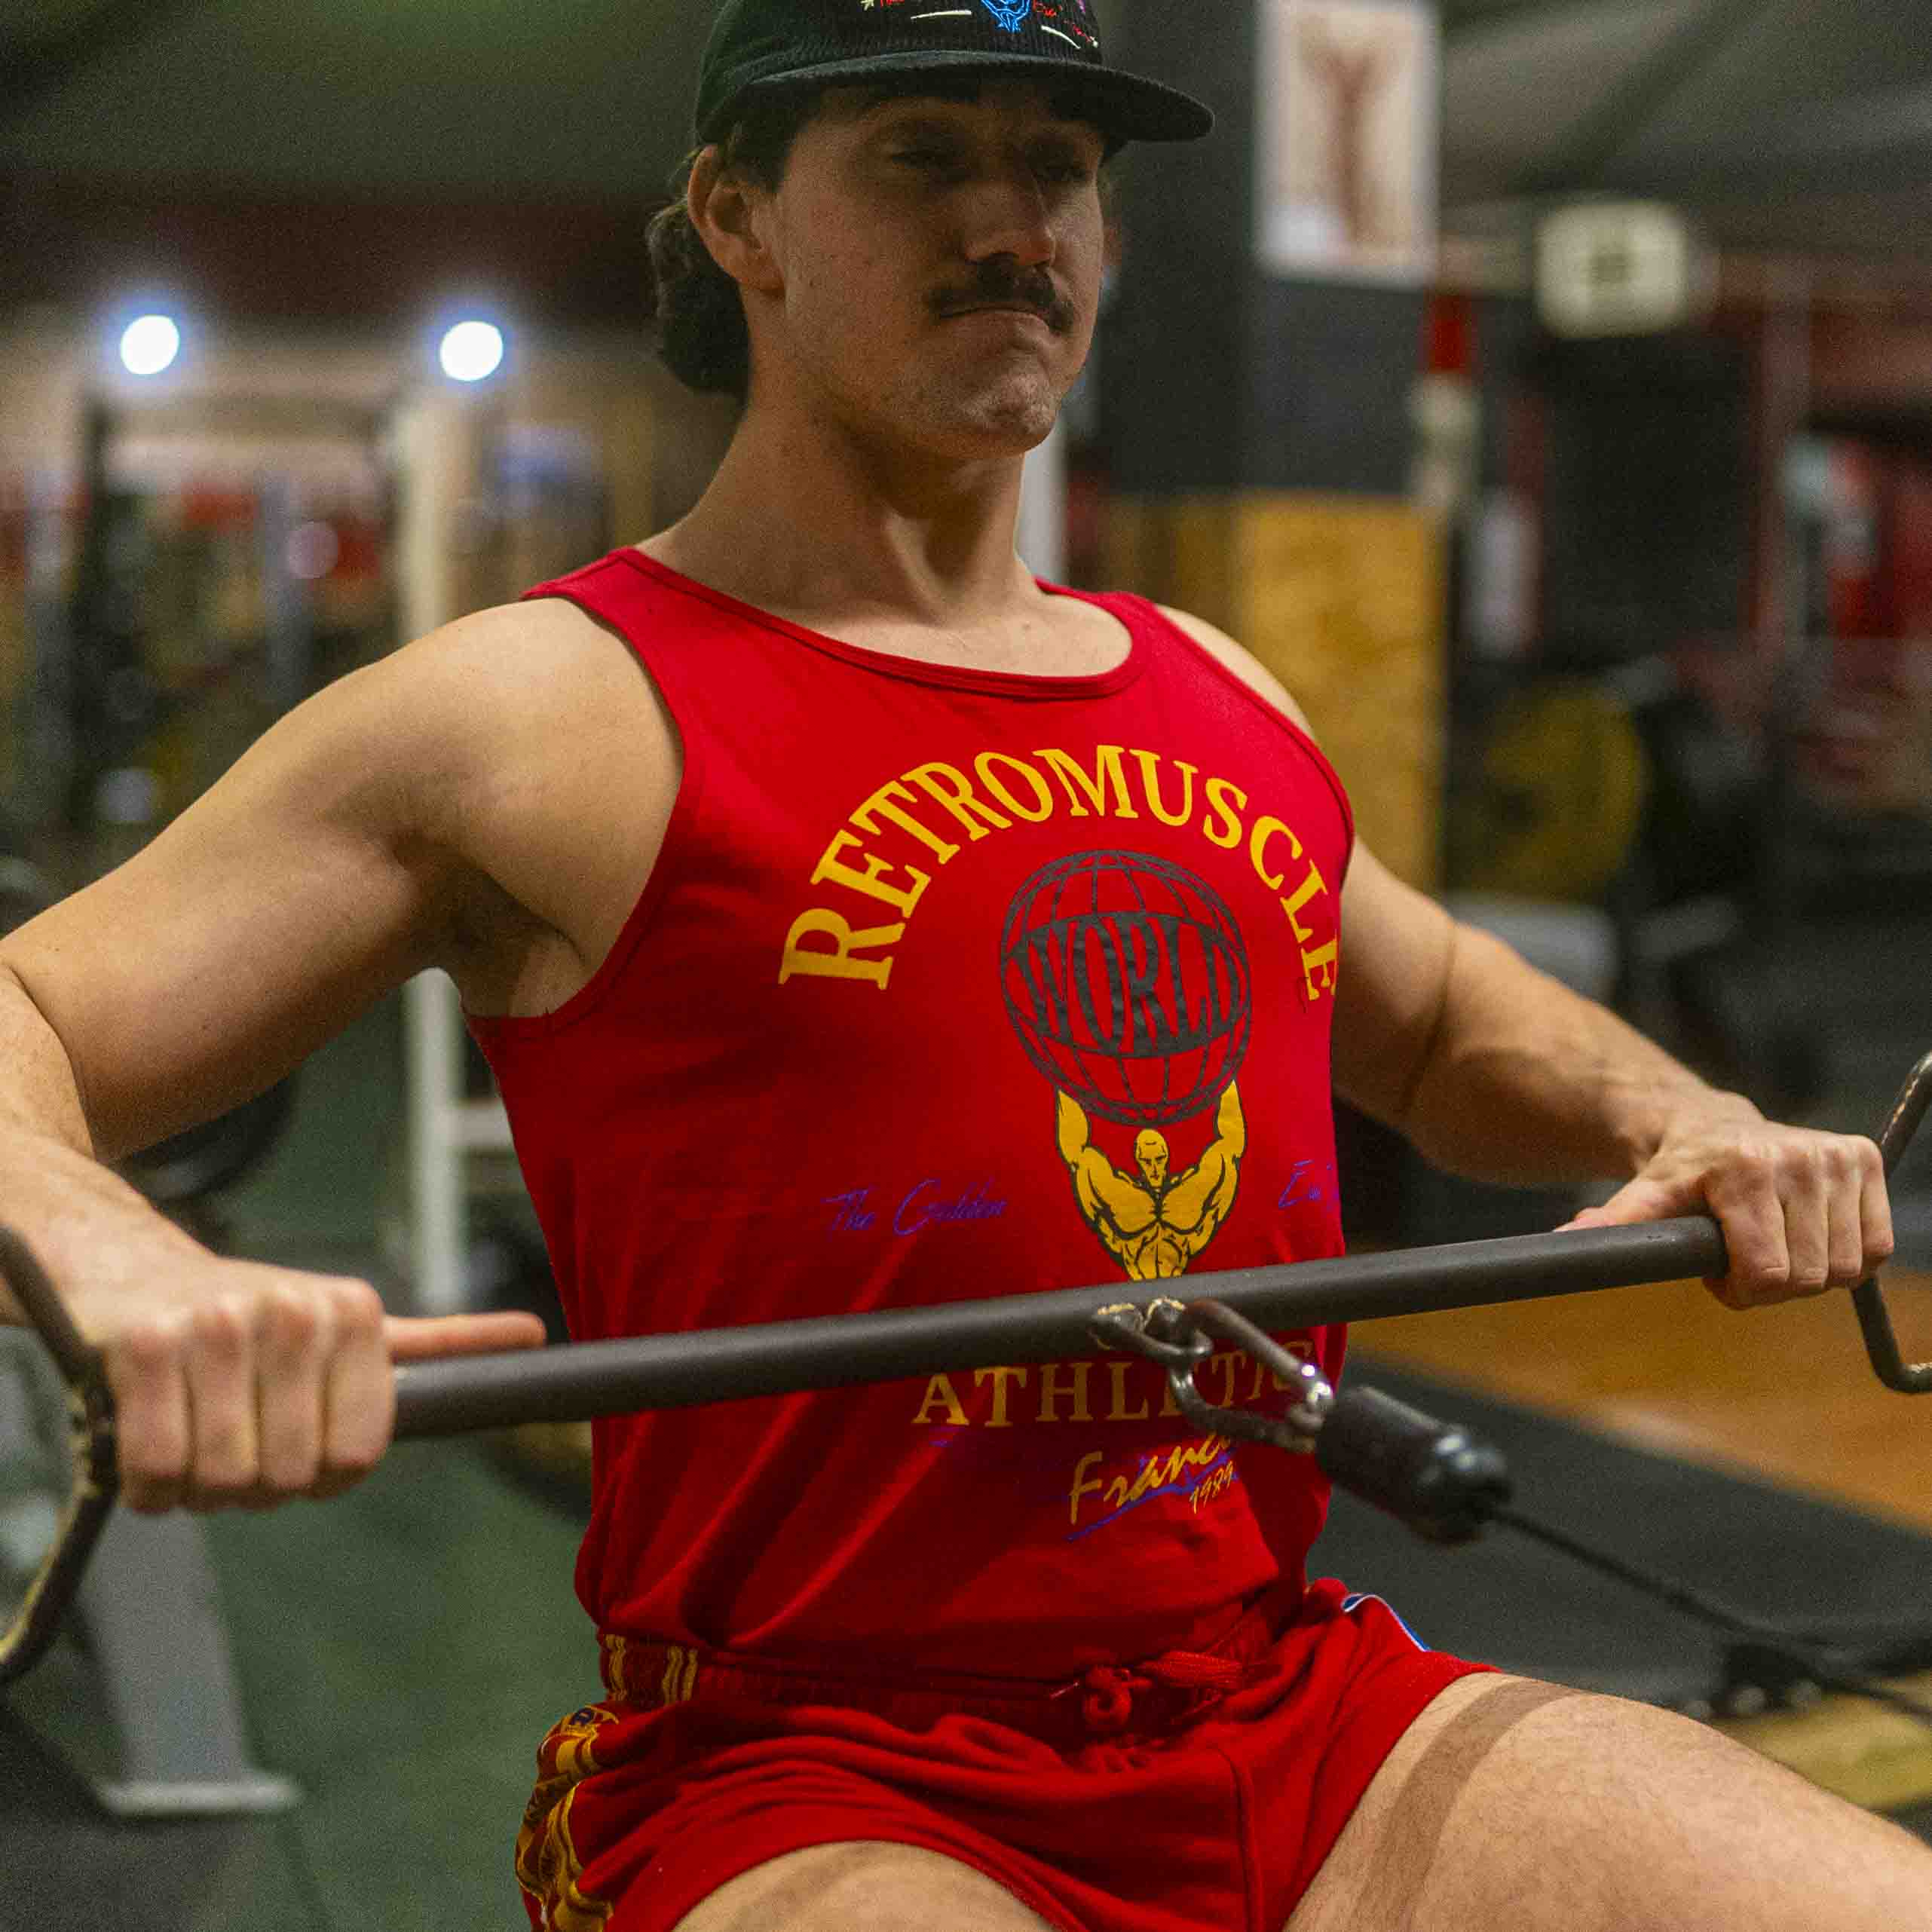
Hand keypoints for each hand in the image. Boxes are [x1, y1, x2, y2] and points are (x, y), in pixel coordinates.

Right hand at [85, 1253, 545, 1512]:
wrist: (128, 1265)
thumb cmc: (249, 1313)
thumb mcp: (349, 1322)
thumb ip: (437, 1344)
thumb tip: (533, 1334)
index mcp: (354, 1312)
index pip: (359, 1455)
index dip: (324, 1476)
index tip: (302, 1453)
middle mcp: (293, 1313)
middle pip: (289, 1476)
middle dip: (255, 1484)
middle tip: (233, 1444)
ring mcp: (215, 1327)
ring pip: (224, 1480)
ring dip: (200, 1487)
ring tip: (193, 1436)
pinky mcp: (141, 1348)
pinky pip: (157, 1470)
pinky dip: (150, 1484)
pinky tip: (147, 1445)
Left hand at [1558, 1101, 1893, 1309]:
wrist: (1710, 1127)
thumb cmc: (1677, 1170)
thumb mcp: (1643, 1196)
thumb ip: (1614, 1223)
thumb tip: (1568, 1241)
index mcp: (1745, 1169)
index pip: (1766, 1273)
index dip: (1741, 1290)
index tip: (1718, 1274)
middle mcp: (1799, 1156)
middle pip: (1808, 1277)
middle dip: (1771, 1283)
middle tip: (1742, 1257)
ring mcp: (1836, 1157)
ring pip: (1845, 1269)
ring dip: (1808, 1271)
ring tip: (1769, 1241)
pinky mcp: (1864, 1158)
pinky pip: (1875, 1248)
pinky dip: (1845, 1256)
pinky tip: (1806, 1233)